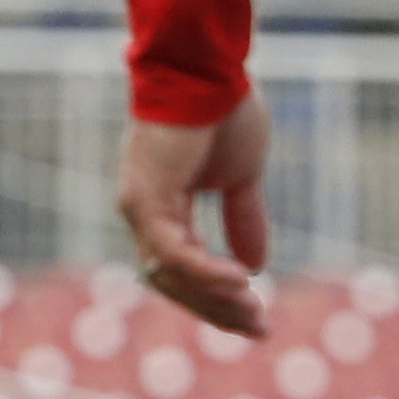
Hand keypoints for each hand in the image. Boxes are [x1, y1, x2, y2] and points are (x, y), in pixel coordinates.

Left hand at [116, 86, 272, 336]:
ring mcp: (140, 207)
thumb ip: (244, 219)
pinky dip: (204, 270)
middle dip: (218, 310)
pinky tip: (238, 281)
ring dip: (214, 298)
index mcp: (164, 209)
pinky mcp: (146, 198)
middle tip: (259, 328)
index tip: (258, 319)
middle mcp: (145, 214)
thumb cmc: (222, 112)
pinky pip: (172, 251)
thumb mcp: (241, 178)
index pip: (185, 271)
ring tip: (254, 310)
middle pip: (174, 284)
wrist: (208, 71)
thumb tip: (255, 265)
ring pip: (171, 275)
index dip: (219, 299)